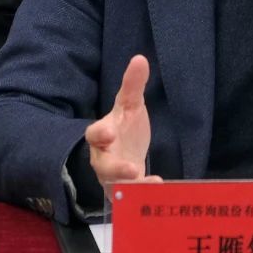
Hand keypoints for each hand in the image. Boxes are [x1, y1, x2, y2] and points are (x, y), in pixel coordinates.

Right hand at [85, 55, 161, 187]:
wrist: (126, 152)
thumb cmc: (125, 126)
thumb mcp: (130, 105)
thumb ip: (133, 85)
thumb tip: (140, 58)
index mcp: (102, 135)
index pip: (93, 135)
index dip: (99, 135)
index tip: (109, 133)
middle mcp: (104, 158)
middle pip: (103, 166)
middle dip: (115, 168)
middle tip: (130, 169)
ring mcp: (113, 177)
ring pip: (117, 185)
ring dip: (132, 186)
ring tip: (149, 184)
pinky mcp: (125, 191)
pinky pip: (131, 195)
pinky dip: (144, 192)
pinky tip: (159, 186)